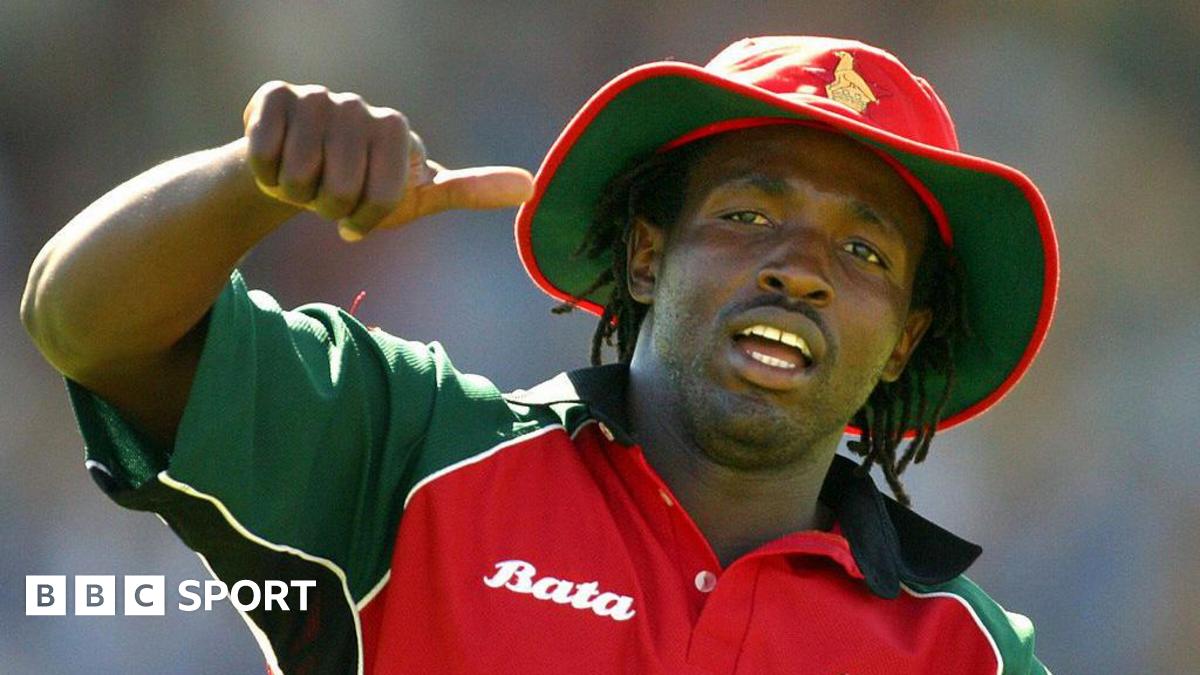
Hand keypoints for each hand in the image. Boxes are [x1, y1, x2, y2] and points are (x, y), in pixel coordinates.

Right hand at [241, 81, 533, 241]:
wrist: (296, 170)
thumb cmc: (361, 187)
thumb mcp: (416, 197)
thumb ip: (470, 191)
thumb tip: (532, 187)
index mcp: (397, 130)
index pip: (385, 199)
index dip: (365, 221)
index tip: (360, 218)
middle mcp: (361, 106)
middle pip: (341, 189)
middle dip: (327, 210)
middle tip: (326, 198)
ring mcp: (318, 97)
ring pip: (300, 175)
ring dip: (296, 193)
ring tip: (304, 179)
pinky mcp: (276, 95)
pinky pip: (267, 153)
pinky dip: (266, 174)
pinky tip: (275, 162)